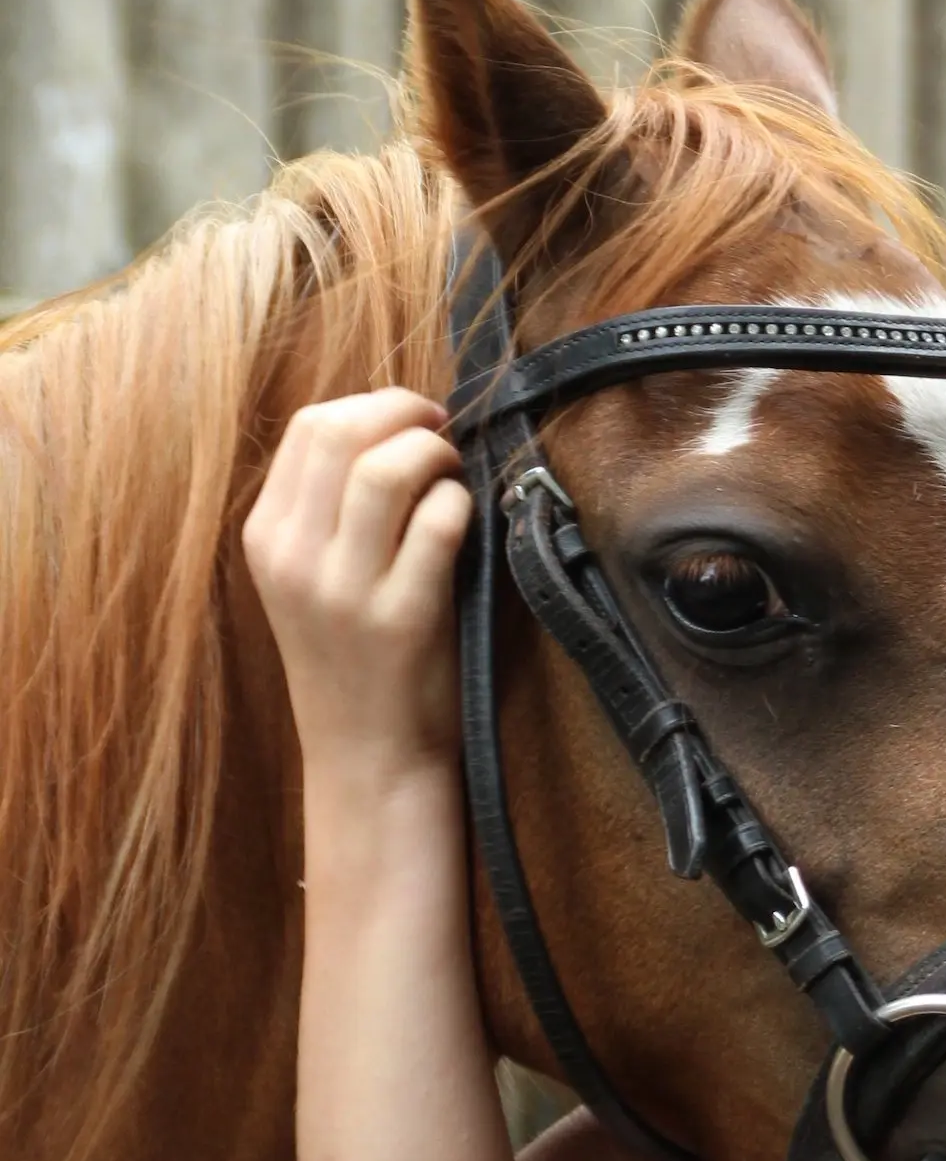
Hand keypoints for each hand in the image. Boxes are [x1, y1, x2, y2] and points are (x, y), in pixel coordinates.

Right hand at [244, 388, 471, 775]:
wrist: (368, 754)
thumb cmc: (354, 657)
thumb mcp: (312, 578)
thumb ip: (332, 508)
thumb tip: (393, 427)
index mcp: (266, 536)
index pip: (309, 427)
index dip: (373, 406)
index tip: (413, 420)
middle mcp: (293, 556)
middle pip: (341, 432)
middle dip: (405, 414)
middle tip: (443, 433)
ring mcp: (343, 589)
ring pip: (387, 469)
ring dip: (436, 454)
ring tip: (454, 475)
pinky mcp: (402, 618)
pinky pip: (438, 522)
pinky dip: (460, 503)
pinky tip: (466, 521)